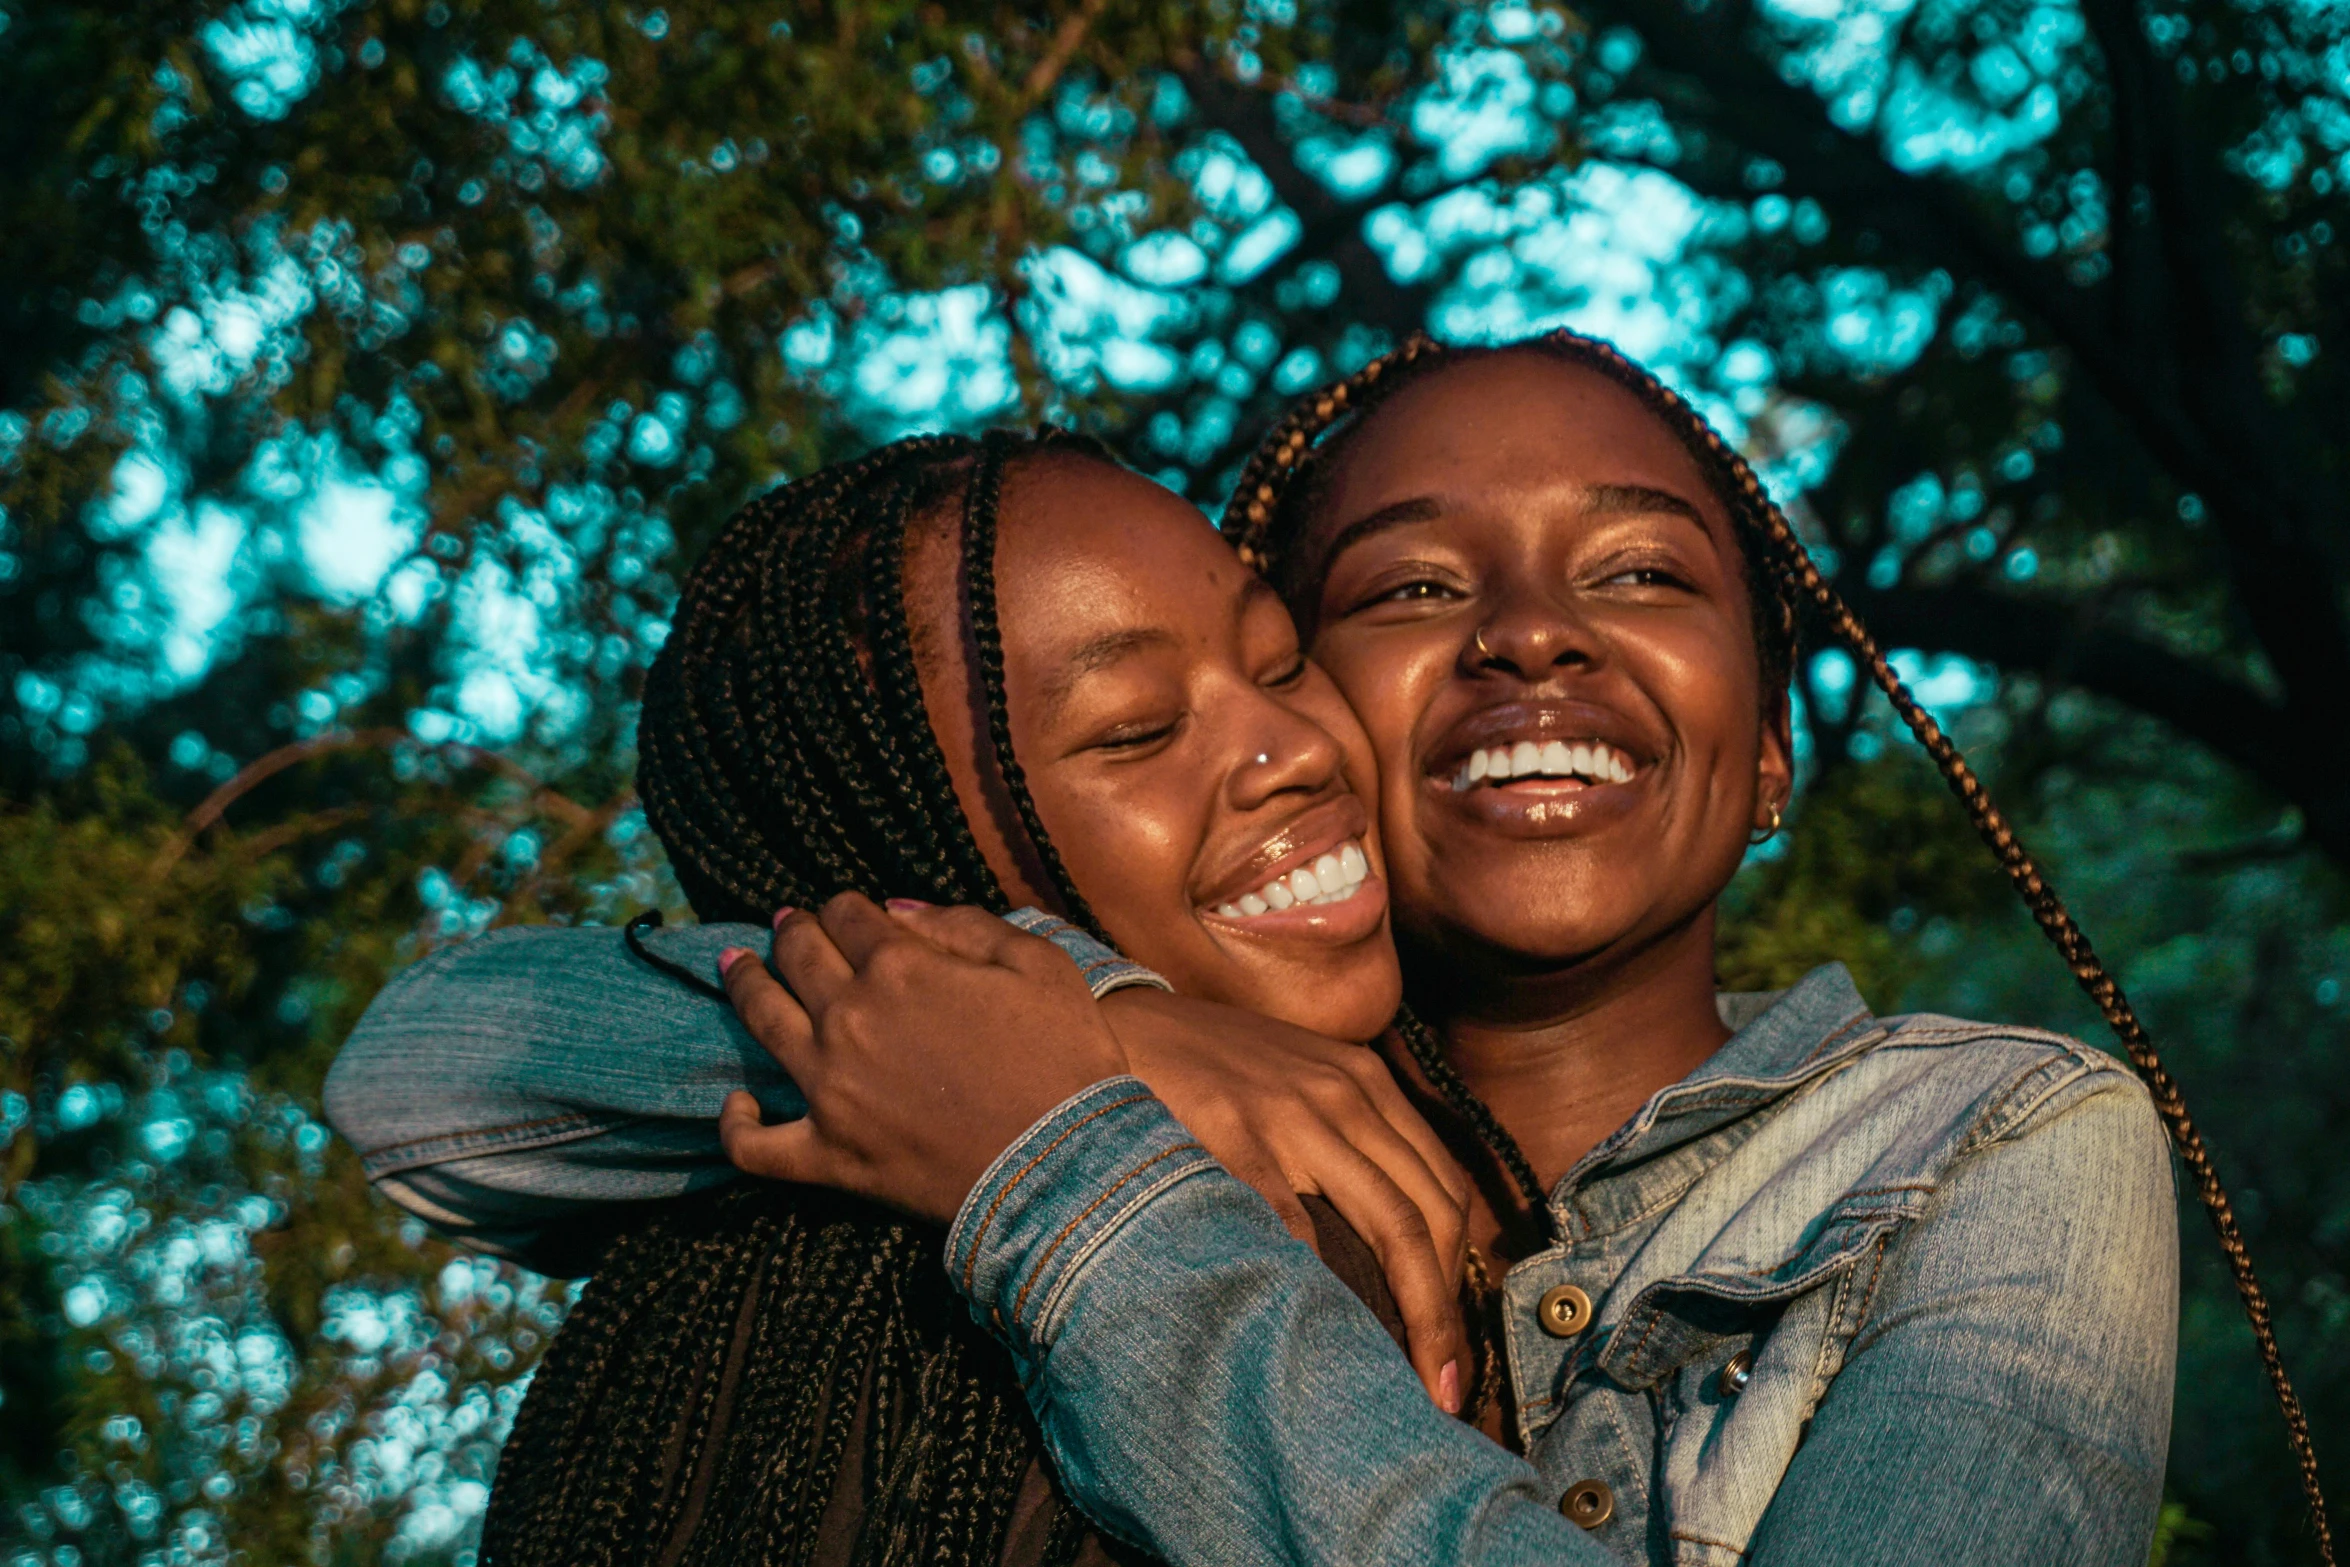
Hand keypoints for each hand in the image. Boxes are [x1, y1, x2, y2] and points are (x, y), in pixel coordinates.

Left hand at [714, 894, 1127, 1223]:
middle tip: (788, 923)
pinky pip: (755, 1144)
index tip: (850, 910)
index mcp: (900, 964)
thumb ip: (964, 923)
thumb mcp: (1038, 964)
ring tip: (734, 966)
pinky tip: (737, 1103)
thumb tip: (896, 906)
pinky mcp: (827, 1154)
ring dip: (744, 984)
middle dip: (792, 930)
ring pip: (762, 1021)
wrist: (1067, 1164)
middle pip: (798, 954)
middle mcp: (849, 1016)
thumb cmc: (1066, 1059)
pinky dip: (737, 1124)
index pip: (849, 913)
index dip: (847, 905)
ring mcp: (829, 1088)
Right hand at [1102, 988, 1473, 1412]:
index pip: (1444, 1186)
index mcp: (1365, 1082)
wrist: (1120, 1021)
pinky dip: (1325, 1284)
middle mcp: (1345, 1093)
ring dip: (1417, 1312)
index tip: (1450, 1336)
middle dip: (1448, 1308)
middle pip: (1431, 1215)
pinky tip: (1326, 1332)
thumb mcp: (1294, 1078)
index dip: (1459, 1270)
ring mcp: (1294, 1113)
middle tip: (1446, 1383)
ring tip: (1413, 1381)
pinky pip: (1300, 1224)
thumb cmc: (1206, 1067)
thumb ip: (1341, 1136)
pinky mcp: (1237, 1135)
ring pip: (1392, 1224)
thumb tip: (1384, 1239)